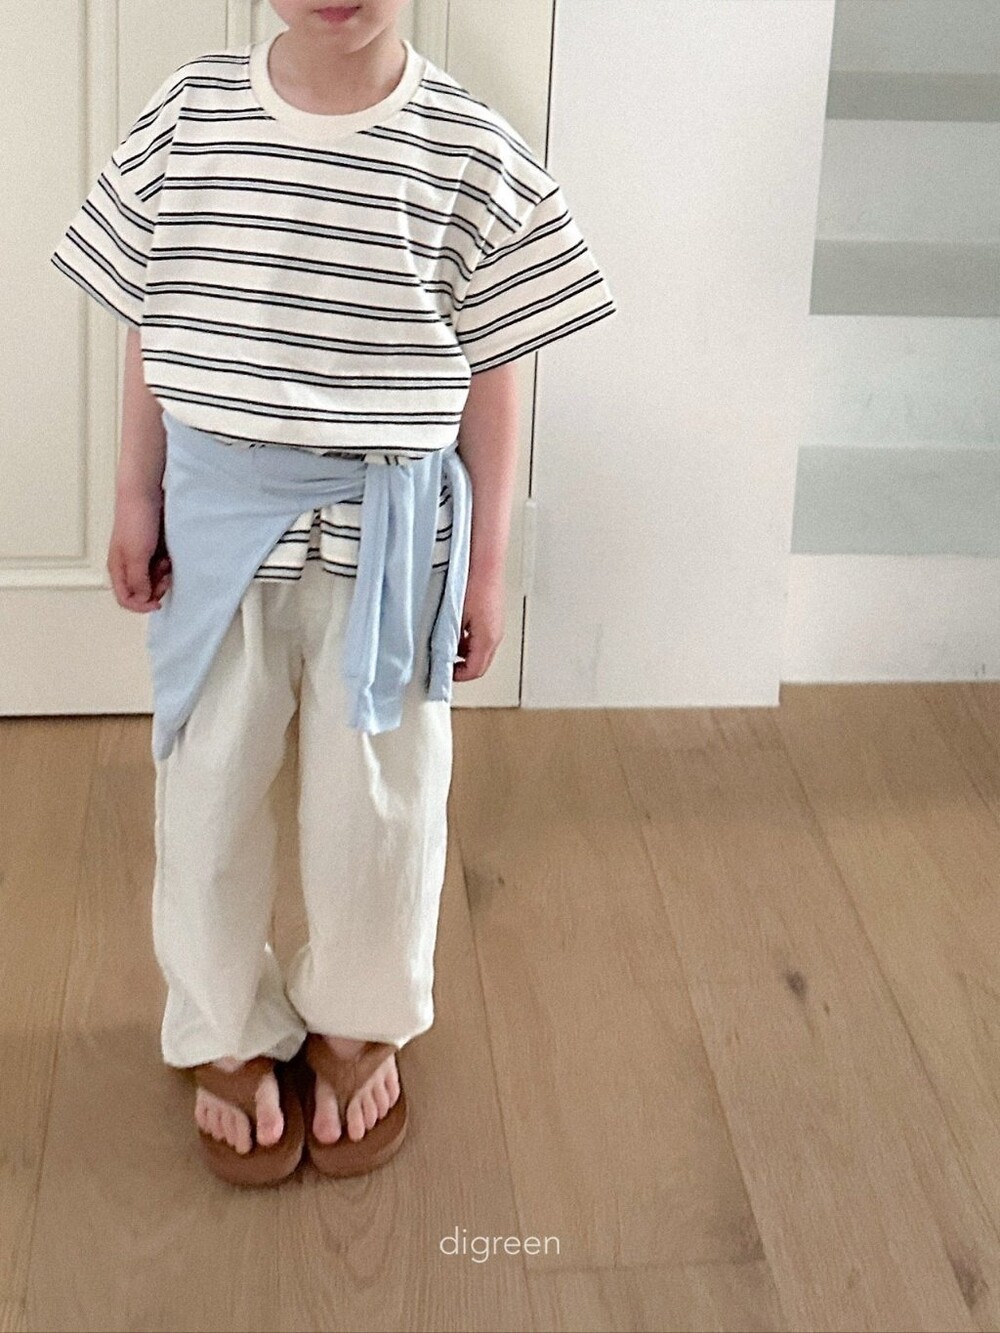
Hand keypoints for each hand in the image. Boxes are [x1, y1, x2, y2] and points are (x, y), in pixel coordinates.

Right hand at [107, 490, 171, 612]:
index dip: (141, 606)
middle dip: (156, 588)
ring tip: (166, 561)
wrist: (145, 493)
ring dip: (162, 576)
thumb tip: (142, 599)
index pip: (125, 599)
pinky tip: (169, 556)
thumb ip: (138, 580)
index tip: (157, 603)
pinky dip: (166, 566)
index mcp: (117, 568)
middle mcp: (127, 565)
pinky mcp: (152, 549)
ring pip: (153, 580)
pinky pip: (161, 567)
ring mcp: (140, 557)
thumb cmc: (136, 520)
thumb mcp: (136, 555)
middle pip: (142, 592)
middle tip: (165, 576)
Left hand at [453, 566, 503, 682]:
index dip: (458, 676)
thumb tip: (440, 654)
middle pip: (480, 664)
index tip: (444, 674)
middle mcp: (495, 635)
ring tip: (447, 646)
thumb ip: (449, 640)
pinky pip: (482, 637)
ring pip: (481, 651)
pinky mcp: (493, 616)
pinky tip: (456, 629)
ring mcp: (496, 626)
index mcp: (488, 639)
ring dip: (465, 653)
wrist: (485, 564)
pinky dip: (469, 640)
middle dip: (462, 667)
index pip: (475, 670)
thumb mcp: (455, 618)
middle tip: (445, 665)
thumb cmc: (474, 586)